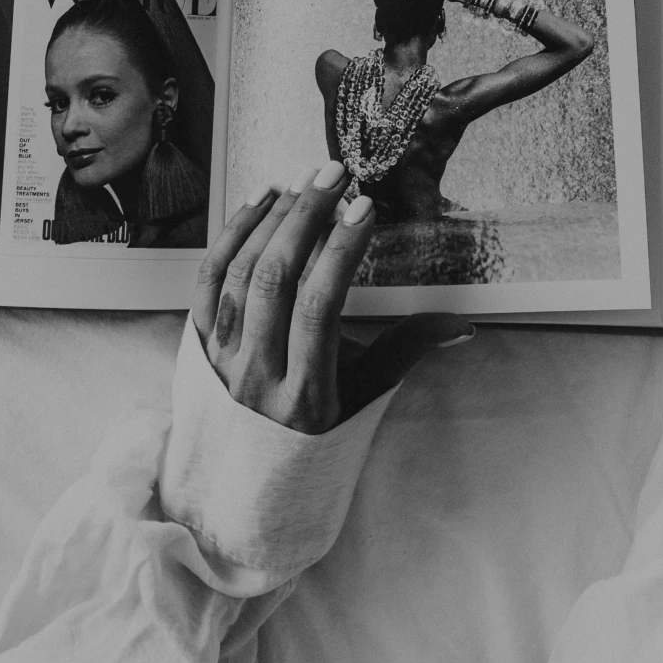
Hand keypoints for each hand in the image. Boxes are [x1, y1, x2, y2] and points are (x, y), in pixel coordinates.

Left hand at [192, 162, 472, 433]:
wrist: (243, 487)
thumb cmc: (315, 440)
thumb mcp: (364, 400)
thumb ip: (407, 352)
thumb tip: (463, 324)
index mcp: (305, 396)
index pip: (319, 308)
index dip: (342, 252)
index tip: (365, 208)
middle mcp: (255, 376)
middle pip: (275, 279)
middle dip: (306, 217)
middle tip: (333, 175)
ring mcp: (221, 359)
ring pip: (239, 274)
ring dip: (271, 219)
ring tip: (302, 183)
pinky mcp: (198, 344)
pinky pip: (208, 279)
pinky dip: (231, 234)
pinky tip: (259, 201)